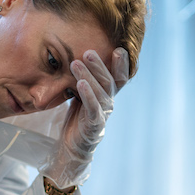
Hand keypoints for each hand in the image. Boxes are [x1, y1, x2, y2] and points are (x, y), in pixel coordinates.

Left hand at [43, 47, 128, 187]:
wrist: (72, 146)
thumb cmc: (77, 118)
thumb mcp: (81, 95)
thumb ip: (85, 79)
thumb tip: (78, 55)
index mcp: (107, 95)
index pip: (119, 78)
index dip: (122, 65)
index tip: (119, 48)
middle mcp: (109, 104)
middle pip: (108, 82)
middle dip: (100, 65)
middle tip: (89, 51)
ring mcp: (102, 114)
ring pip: (99, 92)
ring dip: (88, 76)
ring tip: (76, 63)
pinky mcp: (93, 125)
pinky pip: (92, 108)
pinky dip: (87, 95)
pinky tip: (80, 83)